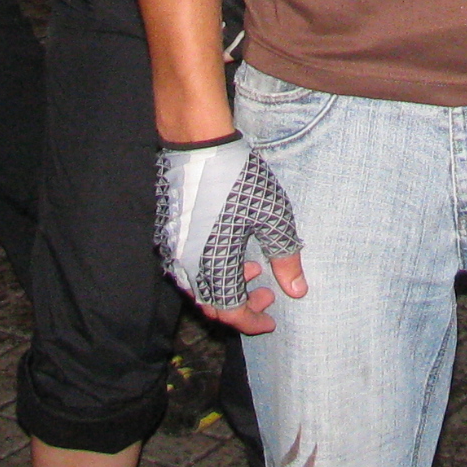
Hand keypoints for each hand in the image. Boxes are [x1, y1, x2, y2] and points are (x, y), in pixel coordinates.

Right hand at [156, 136, 306, 333]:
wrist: (199, 144)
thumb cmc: (238, 178)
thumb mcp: (272, 216)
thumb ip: (285, 257)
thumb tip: (297, 291)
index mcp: (213, 266)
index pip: (231, 312)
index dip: (252, 321)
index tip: (272, 319)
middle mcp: (188, 265)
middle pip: (211, 305)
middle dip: (240, 306)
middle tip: (266, 292)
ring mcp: (174, 250)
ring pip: (198, 288)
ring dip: (225, 288)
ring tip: (251, 267)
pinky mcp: (168, 234)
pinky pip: (187, 269)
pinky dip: (209, 271)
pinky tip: (230, 249)